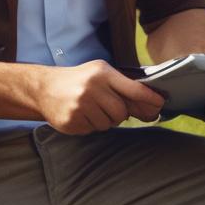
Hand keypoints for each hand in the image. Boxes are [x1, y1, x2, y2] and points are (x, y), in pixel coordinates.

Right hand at [38, 60, 164, 134]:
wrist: (44, 87)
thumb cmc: (79, 79)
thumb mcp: (101, 73)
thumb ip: (123, 87)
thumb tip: (151, 106)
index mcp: (102, 74)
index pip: (134, 89)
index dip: (149, 99)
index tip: (160, 104)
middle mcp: (92, 89)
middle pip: (121, 112)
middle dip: (119, 113)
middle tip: (108, 108)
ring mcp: (80, 106)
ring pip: (108, 124)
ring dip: (104, 120)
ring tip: (91, 108)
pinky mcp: (71, 121)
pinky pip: (93, 130)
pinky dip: (90, 125)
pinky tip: (81, 114)